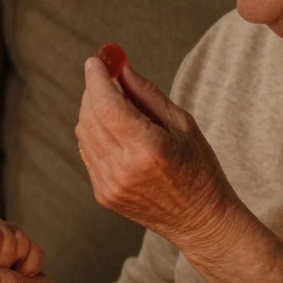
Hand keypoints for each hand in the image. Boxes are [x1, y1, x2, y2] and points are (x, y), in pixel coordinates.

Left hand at [77, 56, 241, 251]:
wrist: (199, 221)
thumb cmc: (199, 169)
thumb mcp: (182, 124)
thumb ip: (146, 93)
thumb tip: (120, 66)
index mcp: (148, 149)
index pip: (107, 105)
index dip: (97, 78)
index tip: (96, 60)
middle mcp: (123, 168)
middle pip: (90, 116)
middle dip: (94, 90)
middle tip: (108, 76)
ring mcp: (109, 184)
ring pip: (83, 133)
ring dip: (92, 111)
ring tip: (116, 104)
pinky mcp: (102, 194)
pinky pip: (87, 152)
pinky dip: (94, 133)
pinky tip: (114, 131)